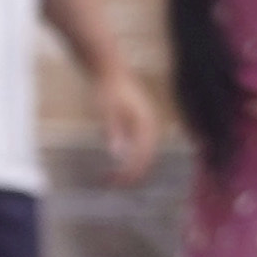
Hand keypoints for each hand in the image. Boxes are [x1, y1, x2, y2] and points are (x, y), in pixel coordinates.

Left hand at [95, 64, 163, 183]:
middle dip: (131, 174)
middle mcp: (150, 125)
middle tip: (112, 185)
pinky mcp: (139, 122)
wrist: (108, 71)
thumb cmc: (106, 90)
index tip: (114, 183)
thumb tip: (117, 155)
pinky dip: (130, 157)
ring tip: (114, 178)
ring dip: (131, 167)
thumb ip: (113, 132)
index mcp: (145, 124)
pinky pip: (139, 145)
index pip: (142, 157)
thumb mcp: (106, 112)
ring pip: (144, 153)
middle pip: (146, 157)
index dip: (129, 173)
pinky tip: (117, 162)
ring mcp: (146, 123)